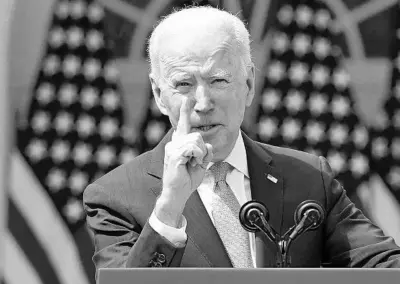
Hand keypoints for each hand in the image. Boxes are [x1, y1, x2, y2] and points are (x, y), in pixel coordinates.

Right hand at [155, 97, 212, 226]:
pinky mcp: (174, 154)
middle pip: (197, 135)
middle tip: (196, 162)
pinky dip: (197, 157)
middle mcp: (174, 143)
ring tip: (192, 164)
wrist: (177, 193)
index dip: (185, 111)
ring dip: (200, 155)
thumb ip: (205, 152)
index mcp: (180, 143)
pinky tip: (191, 164)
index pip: (183, 125)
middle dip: (202, 150)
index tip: (187, 98)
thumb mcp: (201, 163)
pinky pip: (193, 148)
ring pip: (196, 140)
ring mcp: (172, 148)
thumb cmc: (187, 179)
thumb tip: (208, 145)